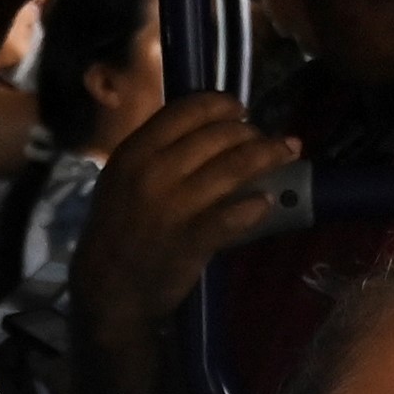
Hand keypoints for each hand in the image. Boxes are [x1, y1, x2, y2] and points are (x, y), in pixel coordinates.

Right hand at [69, 90, 303, 336]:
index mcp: (135, 152)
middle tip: (264, 140)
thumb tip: (209, 129)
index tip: (241, 110)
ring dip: (268, 156)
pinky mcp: (191, 240)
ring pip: (234, 167)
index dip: (222, 104)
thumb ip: (156, 152)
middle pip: (217, 135)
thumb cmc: (118, 230)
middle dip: (251, 133)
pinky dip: (256, 206)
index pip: (187, 110)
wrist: (108, 288)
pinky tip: (267, 203)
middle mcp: (153, 173)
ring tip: (285, 154)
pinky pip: (235, 215)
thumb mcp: (121, 179)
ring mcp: (174, 207)